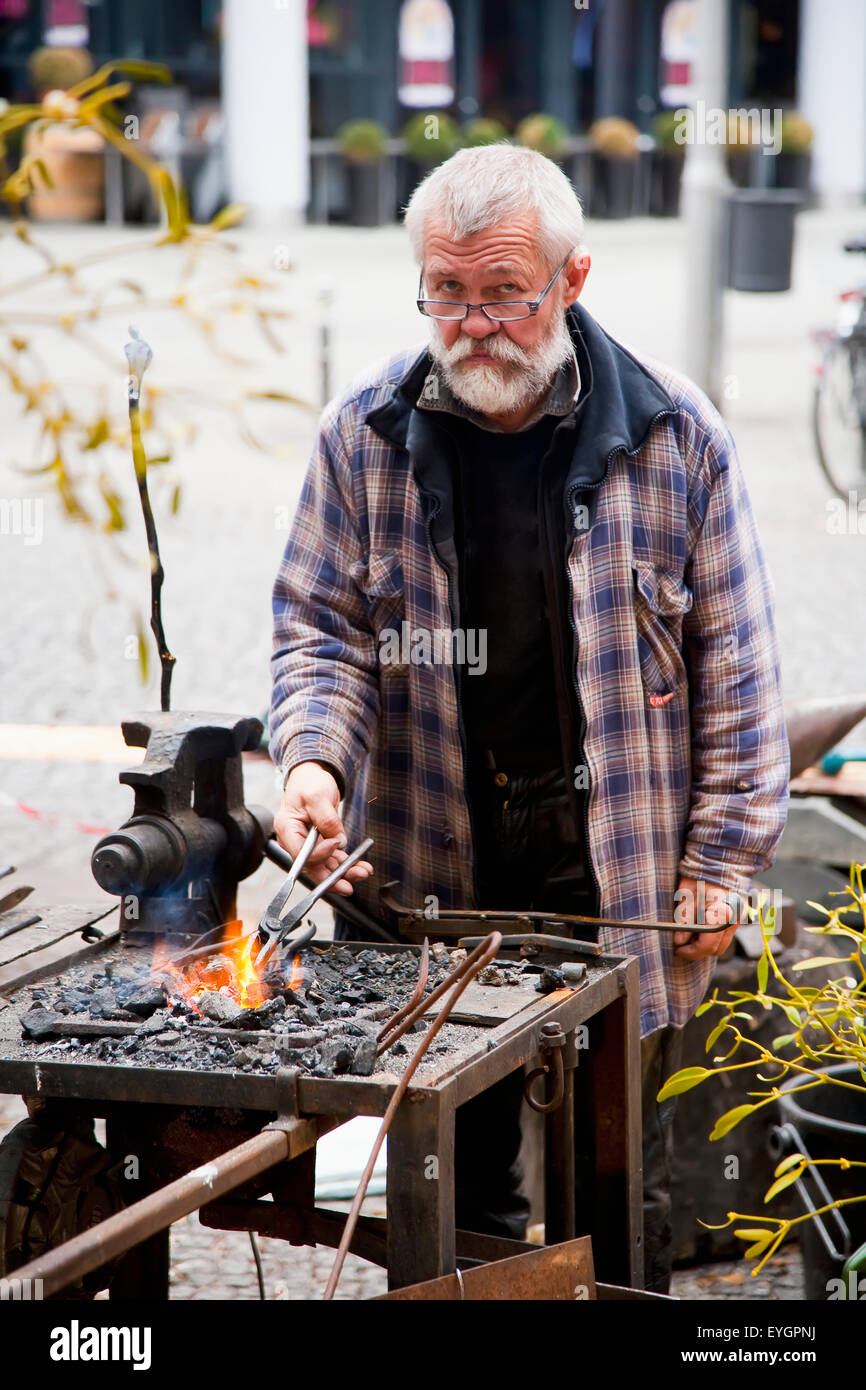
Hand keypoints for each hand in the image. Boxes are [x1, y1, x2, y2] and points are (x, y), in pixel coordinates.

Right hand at [274, 761, 372, 896]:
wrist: (313, 777)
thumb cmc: (309, 782)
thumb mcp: (317, 796)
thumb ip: (326, 819)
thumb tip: (338, 841)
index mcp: (287, 829)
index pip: (301, 854)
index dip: (319, 854)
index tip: (336, 843)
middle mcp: (295, 840)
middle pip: (312, 867)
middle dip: (333, 877)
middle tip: (350, 884)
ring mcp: (308, 844)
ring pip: (325, 866)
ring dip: (344, 872)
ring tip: (363, 872)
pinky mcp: (320, 844)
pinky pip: (332, 859)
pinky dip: (346, 864)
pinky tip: (361, 866)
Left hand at [672, 876, 737, 959]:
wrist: (718, 861)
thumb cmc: (700, 876)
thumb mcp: (687, 895)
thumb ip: (684, 919)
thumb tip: (679, 940)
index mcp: (721, 914)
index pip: (707, 945)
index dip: (691, 952)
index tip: (678, 949)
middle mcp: (734, 919)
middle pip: (716, 949)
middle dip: (698, 950)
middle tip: (682, 942)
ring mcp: (738, 919)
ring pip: (722, 944)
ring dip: (706, 944)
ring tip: (690, 933)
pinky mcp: (737, 918)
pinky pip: (725, 936)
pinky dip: (712, 936)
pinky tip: (701, 926)